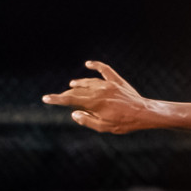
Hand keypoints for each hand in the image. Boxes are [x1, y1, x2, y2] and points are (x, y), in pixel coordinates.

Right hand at [42, 61, 158, 133]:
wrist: (145, 113)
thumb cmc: (125, 123)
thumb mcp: (104, 127)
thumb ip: (87, 121)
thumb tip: (74, 114)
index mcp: (94, 103)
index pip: (70, 99)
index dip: (56, 99)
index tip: (46, 98)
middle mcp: (99, 91)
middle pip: (78, 90)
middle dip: (68, 94)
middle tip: (63, 98)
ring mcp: (108, 84)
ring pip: (88, 81)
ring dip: (79, 83)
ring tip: (72, 85)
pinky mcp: (117, 81)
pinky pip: (104, 70)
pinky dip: (96, 66)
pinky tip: (88, 63)